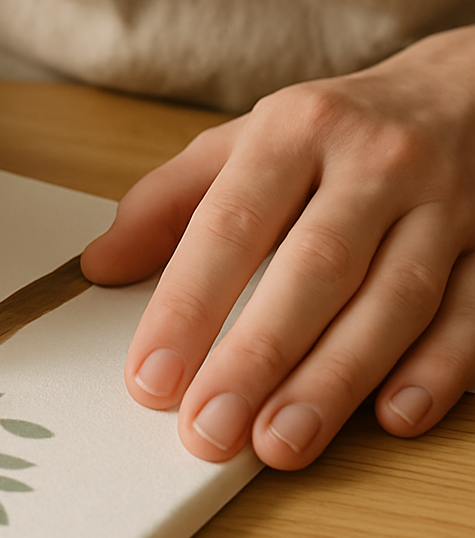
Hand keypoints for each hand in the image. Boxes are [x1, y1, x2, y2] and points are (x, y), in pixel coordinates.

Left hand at [82, 27, 474, 468]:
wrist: (461, 94)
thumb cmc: (331, 131)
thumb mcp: (242, 143)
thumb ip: (167, 202)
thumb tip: (100, 265)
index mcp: (295, 130)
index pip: (231, 225)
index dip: (187, 305)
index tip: (151, 376)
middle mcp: (373, 162)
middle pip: (314, 268)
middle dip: (257, 356)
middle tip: (207, 429)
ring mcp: (444, 205)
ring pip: (393, 300)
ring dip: (334, 380)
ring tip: (277, 443)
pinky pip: (471, 312)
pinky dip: (437, 370)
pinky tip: (392, 416)